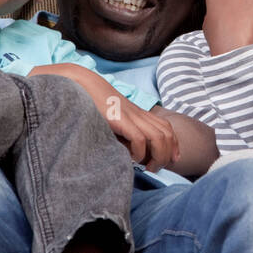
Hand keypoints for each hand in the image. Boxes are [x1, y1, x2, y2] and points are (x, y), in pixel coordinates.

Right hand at [31, 64, 179, 170]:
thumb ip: (122, 133)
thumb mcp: (112, 119)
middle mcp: (138, 114)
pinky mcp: (119, 119)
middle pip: (166, 134)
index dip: (174, 144)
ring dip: (158, 156)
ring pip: (158, 137)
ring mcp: (130, 115)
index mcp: (138, 113)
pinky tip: (132, 158)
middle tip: (156, 168)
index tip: (172, 159)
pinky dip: (140, 152)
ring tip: (149, 168)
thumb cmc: (92, 105)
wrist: (79, 85)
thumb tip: (130, 153)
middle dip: (167, 154)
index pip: (166, 127)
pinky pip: (139, 138)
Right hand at [202, 0, 252, 54]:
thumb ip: (216, 8)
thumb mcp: (208, 20)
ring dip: (251, 7)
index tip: (231, 11)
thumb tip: (222, 7)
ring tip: (246, 23)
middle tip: (241, 17)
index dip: (229, 1)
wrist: (231, 46)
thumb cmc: (219, 37)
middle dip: (242, 1)